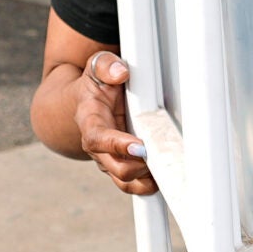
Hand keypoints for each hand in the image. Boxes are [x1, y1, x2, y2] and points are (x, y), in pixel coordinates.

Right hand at [76, 51, 154, 195]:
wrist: (84, 103)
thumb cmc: (96, 84)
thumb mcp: (97, 67)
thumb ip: (105, 66)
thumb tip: (121, 72)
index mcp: (90, 121)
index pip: (98, 138)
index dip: (117, 146)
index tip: (140, 148)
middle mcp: (97, 146)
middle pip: (114, 167)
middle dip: (138, 167)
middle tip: (162, 158)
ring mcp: (108, 159)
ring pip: (125, 181)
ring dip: (146, 179)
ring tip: (168, 167)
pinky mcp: (120, 166)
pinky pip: (134, 185)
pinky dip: (149, 185)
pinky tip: (167, 177)